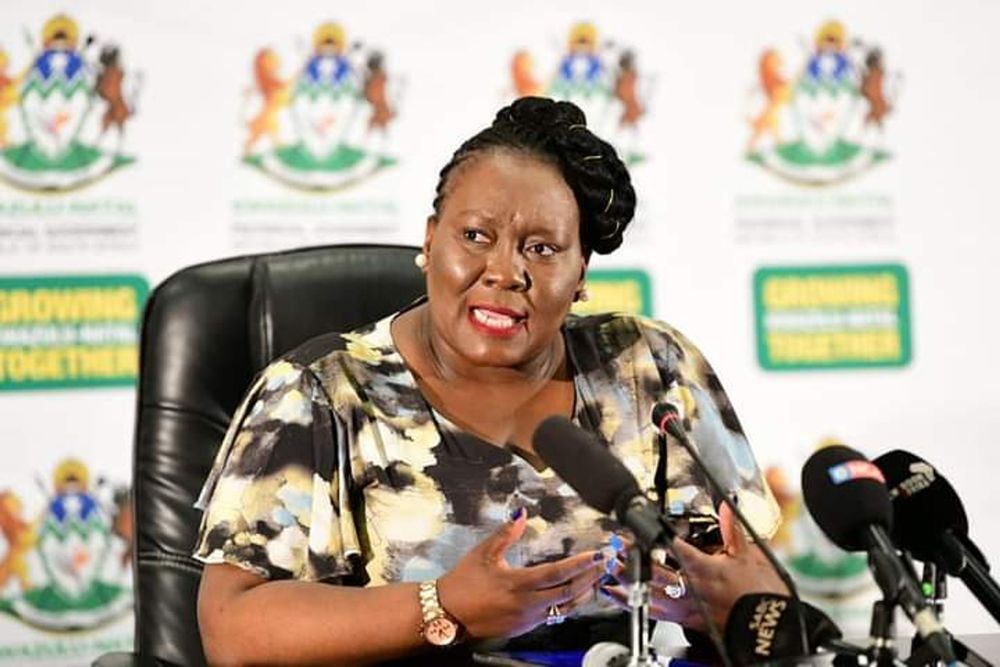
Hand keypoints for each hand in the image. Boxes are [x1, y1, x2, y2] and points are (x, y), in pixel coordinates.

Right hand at [437, 510, 607, 638]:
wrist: (446, 614)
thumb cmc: (462, 584)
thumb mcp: (482, 553)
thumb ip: (505, 534)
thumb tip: (521, 516)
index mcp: (518, 584)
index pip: (557, 573)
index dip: (580, 564)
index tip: (597, 555)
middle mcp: (527, 604)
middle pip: (568, 592)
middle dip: (591, 577)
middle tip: (606, 564)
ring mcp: (527, 618)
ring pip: (565, 607)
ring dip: (584, 592)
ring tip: (598, 578)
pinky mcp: (525, 627)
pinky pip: (554, 616)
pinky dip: (569, 604)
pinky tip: (575, 595)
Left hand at [600, 503, 787, 630]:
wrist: (771, 629)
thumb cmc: (761, 595)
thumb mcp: (749, 557)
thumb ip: (732, 530)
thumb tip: (726, 505)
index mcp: (707, 570)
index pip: (676, 550)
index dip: (655, 539)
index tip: (638, 531)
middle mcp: (694, 590)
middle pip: (656, 574)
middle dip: (634, 562)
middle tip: (616, 550)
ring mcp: (690, 609)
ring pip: (653, 596)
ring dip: (629, 585)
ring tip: (611, 574)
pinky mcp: (690, 623)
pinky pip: (658, 614)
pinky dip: (639, 604)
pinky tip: (623, 599)